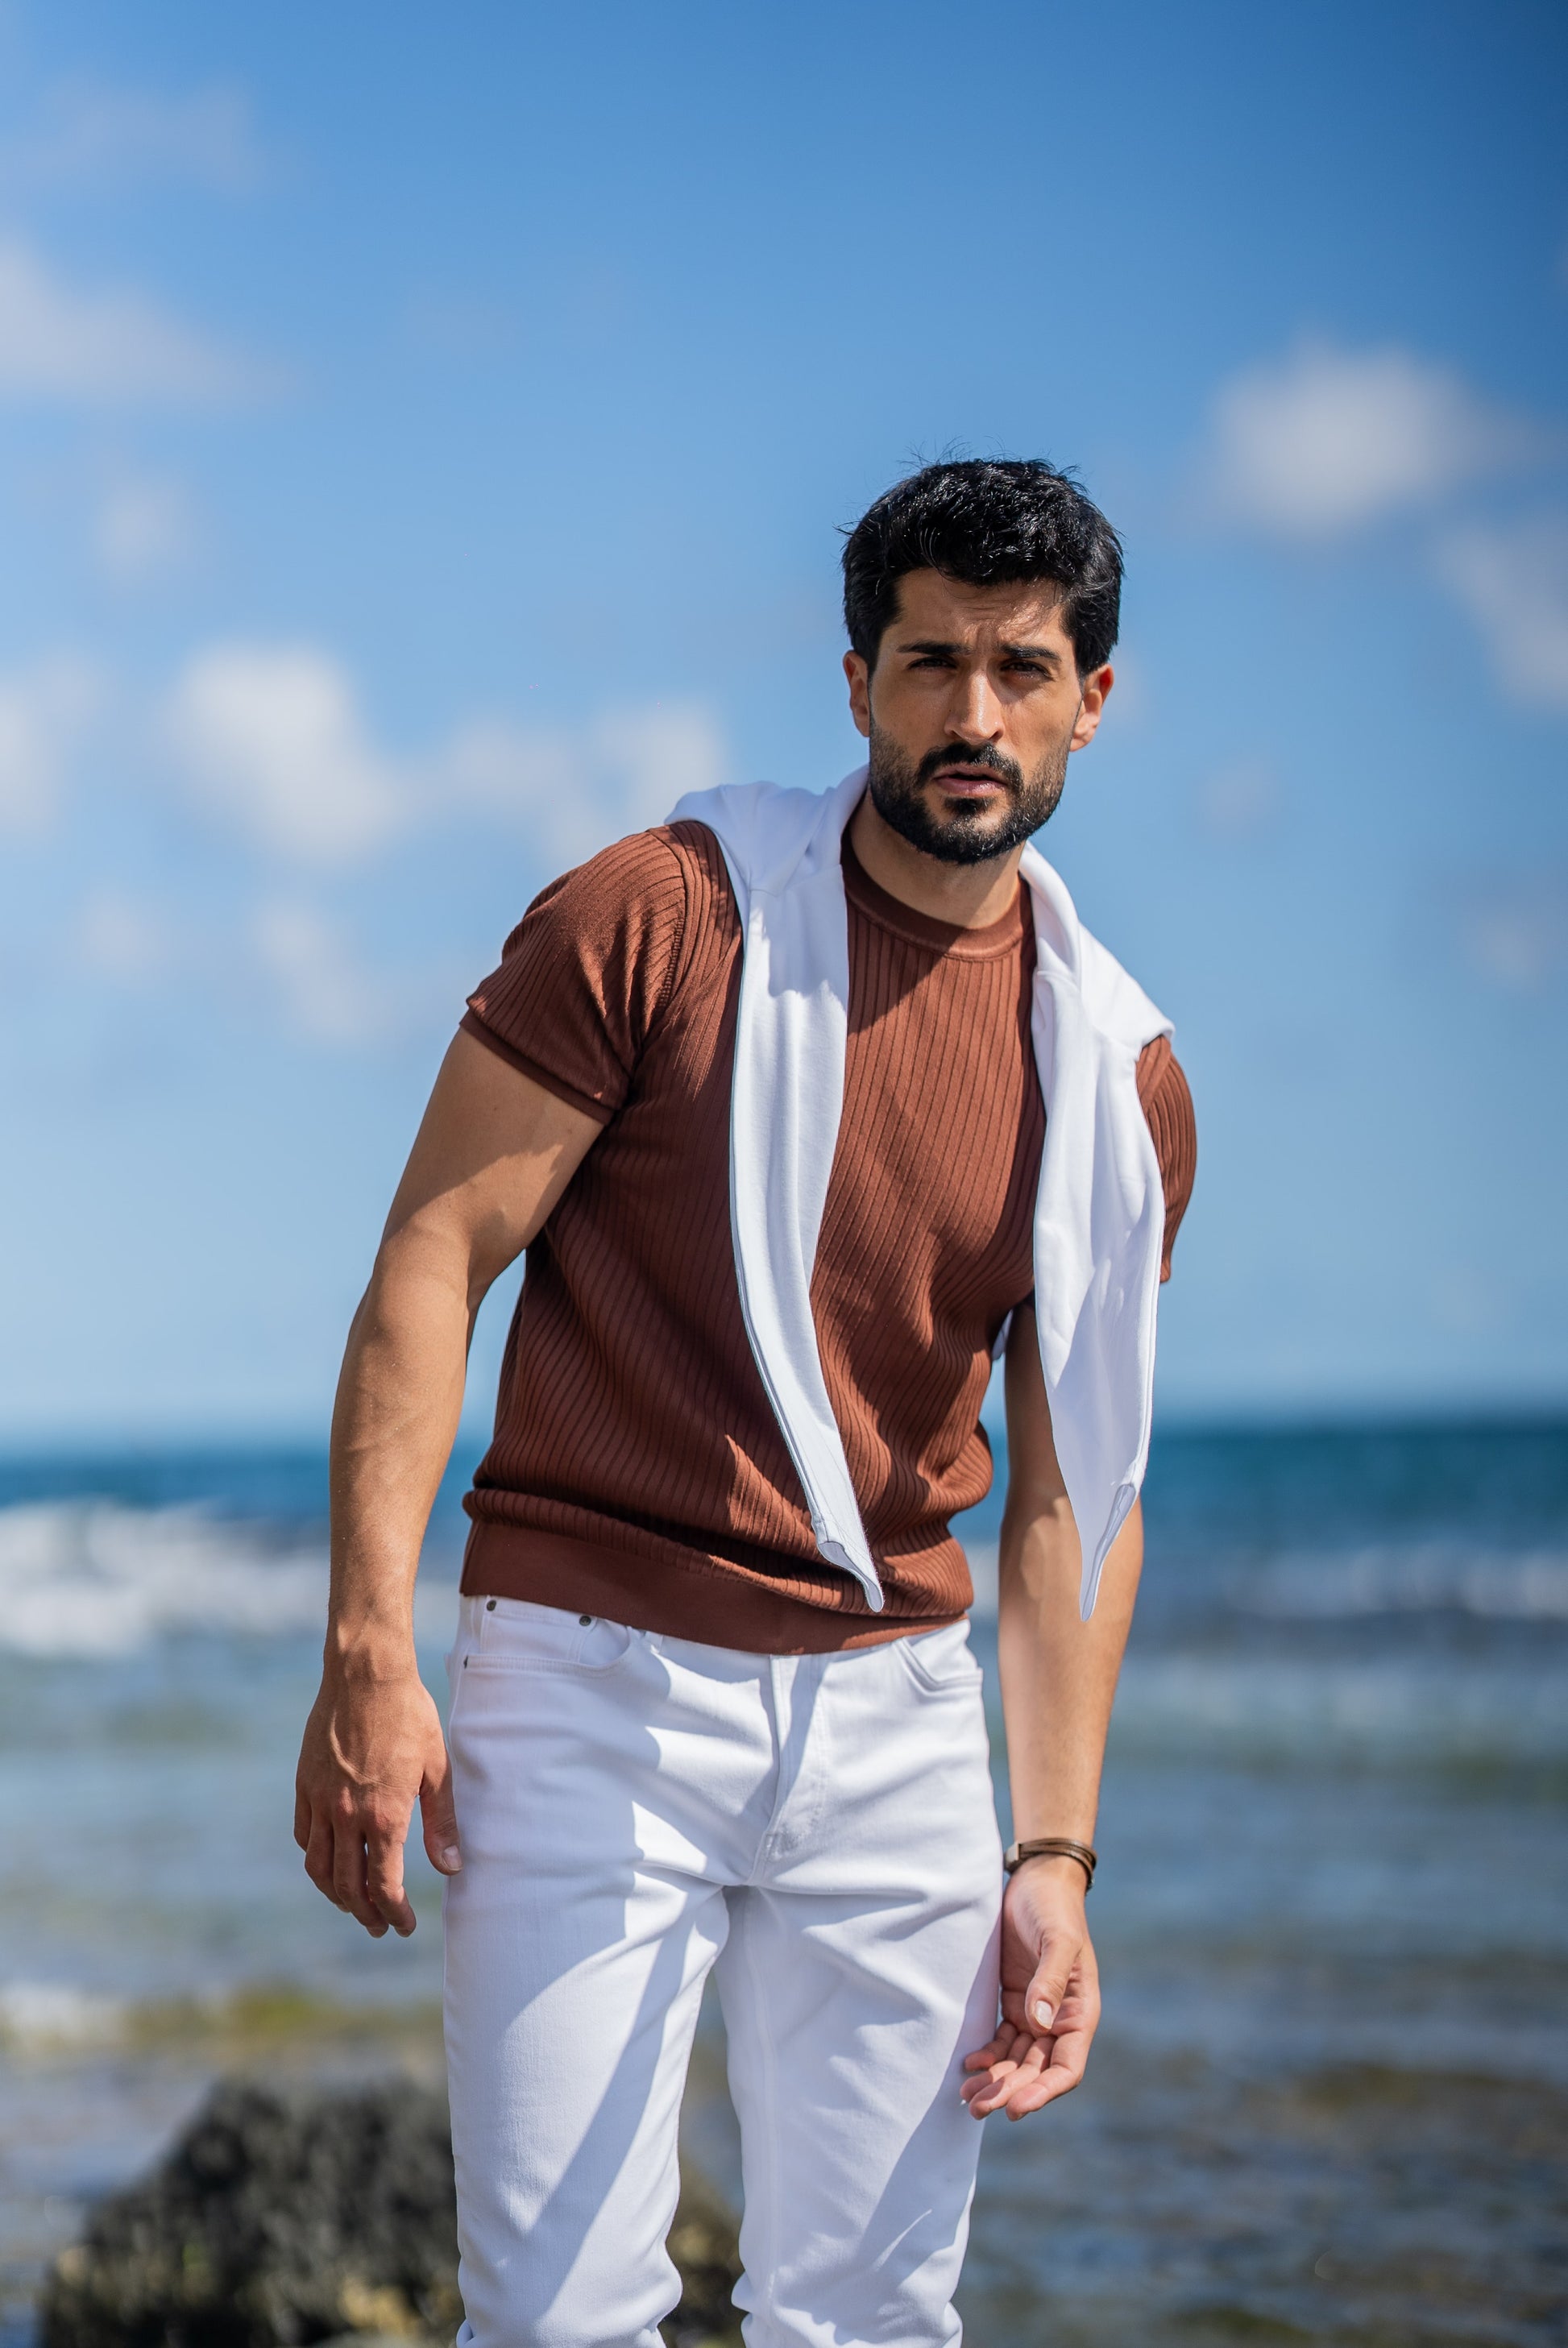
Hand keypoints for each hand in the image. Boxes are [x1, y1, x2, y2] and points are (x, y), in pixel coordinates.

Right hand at [293, 1653, 460, 1936]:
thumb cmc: (410, 1717)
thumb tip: (452, 1868)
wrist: (366, 1674)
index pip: (384, 1887)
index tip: (405, 1926)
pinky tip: (330, 1863)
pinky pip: (305, 1836)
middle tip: (380, 1926)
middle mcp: (347, 1816)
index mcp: (384, 1815)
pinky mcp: (305, 1785)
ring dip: (336, 1895)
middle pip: (348, 1886)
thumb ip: (442, 1823)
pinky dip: (316, 1858)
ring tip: (353, 1905)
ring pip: (319, 1868)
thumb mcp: (437, 1769)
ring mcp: (321, 1801)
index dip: (395, 1914)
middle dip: (366, 1914)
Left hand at [960, 1857, 1100, 2119]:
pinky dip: (987, 2056)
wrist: (1037, 1881)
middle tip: (977, 2108)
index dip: (1043, 2093)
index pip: (1066, 2068)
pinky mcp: (1014, 2002)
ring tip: (967, 2097)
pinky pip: (1001, 2040)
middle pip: (1036, 2072)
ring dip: (995, 2081)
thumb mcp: (1057, 1939)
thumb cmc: (1054, 1908)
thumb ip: (1050, 1979)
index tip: (1015, 2108)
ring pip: (1017, 2061)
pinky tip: (969, 2065)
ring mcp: (1036, 2013)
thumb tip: (1040, 2023)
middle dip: (1010, 2092)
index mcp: (1080, 2013)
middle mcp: (1059, 2021)